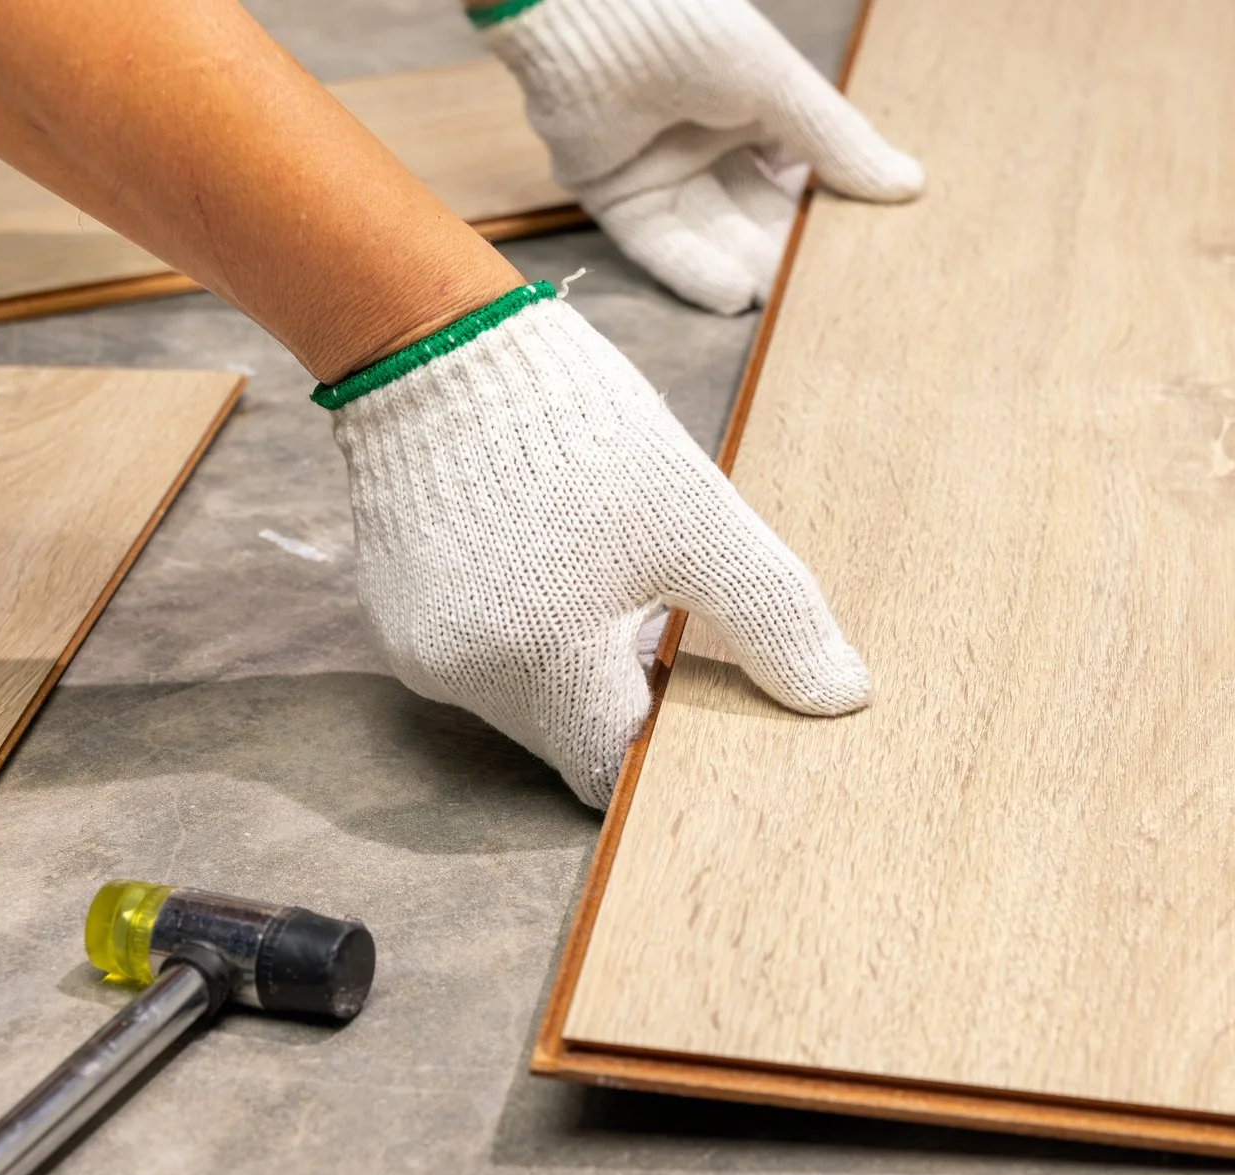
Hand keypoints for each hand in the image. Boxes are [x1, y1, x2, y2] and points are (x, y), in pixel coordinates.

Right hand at [323, 284, 867, 806]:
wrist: (441, 345)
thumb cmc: (580, 430)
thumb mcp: (700, 521)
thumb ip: (773, 616)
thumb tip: (840, 695)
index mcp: (540, 670)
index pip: (614, 769)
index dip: (669, 743)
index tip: (703, 693)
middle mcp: (465, 679)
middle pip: (570, 736)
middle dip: (627, 696)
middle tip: (669, 623)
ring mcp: (419, 651)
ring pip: (527, 697)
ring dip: (579, 663)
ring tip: (613, 582)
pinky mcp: (394, 615)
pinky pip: (480, 654)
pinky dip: (528, 631)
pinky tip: (555, 565)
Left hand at [477, 0, 922, 313]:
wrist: (582, 13)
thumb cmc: (684, 24)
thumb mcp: (777, 82)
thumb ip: (837, 140)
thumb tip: (910, 186)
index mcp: (754, 105)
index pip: (803, 172)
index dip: (831, 210)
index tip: (870, 250)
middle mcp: (709, 142)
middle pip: (760, 212)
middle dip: (790, 251)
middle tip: (832, 297)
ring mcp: (662, 172)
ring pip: (716, 235)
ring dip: (748, 268)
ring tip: (785, 303)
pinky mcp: (616, 198)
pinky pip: (661, 246)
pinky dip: (695, 271)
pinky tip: (733, 295)